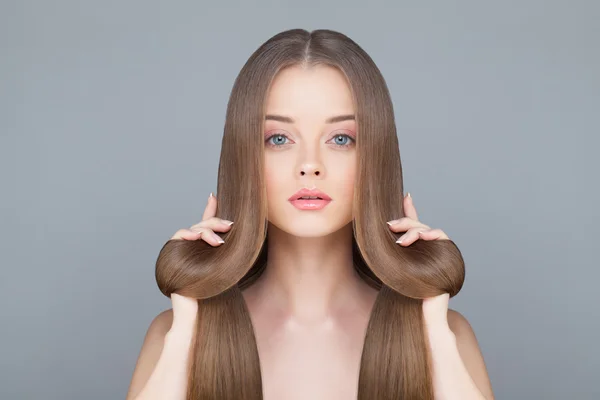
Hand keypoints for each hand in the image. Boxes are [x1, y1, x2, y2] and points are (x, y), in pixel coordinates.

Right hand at [167, 193, 233, 334]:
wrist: (197, 315)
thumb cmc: (215, 296)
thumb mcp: (230, 269)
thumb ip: (234, 253)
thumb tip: (248, 238)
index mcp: (205, 250)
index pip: (207, 224)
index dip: (211, 209)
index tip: (215, 195)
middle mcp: (193, 248)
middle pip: (202, 225)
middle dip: (216, 222)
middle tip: (230, 226)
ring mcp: (182, 250)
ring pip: (192, 229)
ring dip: (206, 230)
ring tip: (218, 241)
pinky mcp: (173, 255)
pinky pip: (177, 237)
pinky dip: (187, 234)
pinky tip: (196, 237)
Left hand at [387, 193, 452, 334]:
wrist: (424, 317)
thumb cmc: (405, 298)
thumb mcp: (389, 270)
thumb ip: (385, 254)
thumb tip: (370, 237)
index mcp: (416, 251)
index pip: (413, 225)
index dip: (410, 209)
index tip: (404, 194)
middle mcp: (428, 249)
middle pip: (418, 225)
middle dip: (405, 221)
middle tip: (389, 226)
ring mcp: (438, 252)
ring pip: (428, 229)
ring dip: (414, 230)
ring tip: (400, 241)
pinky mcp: (447, 256)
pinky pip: (442, 237)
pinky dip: (431, 234)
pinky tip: (422, 236)